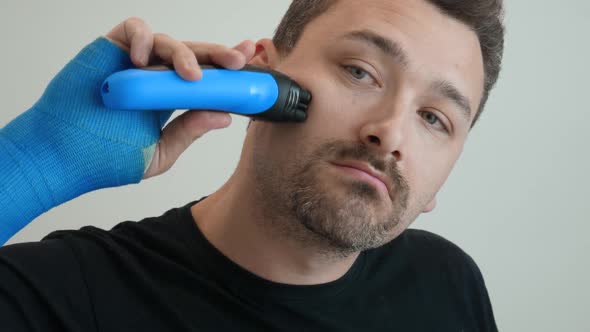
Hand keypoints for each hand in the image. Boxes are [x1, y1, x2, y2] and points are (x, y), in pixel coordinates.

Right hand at [105, 17, 255, 178]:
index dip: (227, 72)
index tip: (250, 67)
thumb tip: (224, 117)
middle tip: (237, 61)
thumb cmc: (105, 158)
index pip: (205, 80)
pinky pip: (135, 30)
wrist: (61, 158)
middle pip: (194, 57)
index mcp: (169, 100)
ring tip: (191, 76)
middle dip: (219, 56)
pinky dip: (145, 38)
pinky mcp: (111, 49)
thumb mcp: (159, 152)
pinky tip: (145, 60)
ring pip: (170, 43)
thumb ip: (189, 131)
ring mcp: (134, 62)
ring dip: (185, 55)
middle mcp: (155, 78)